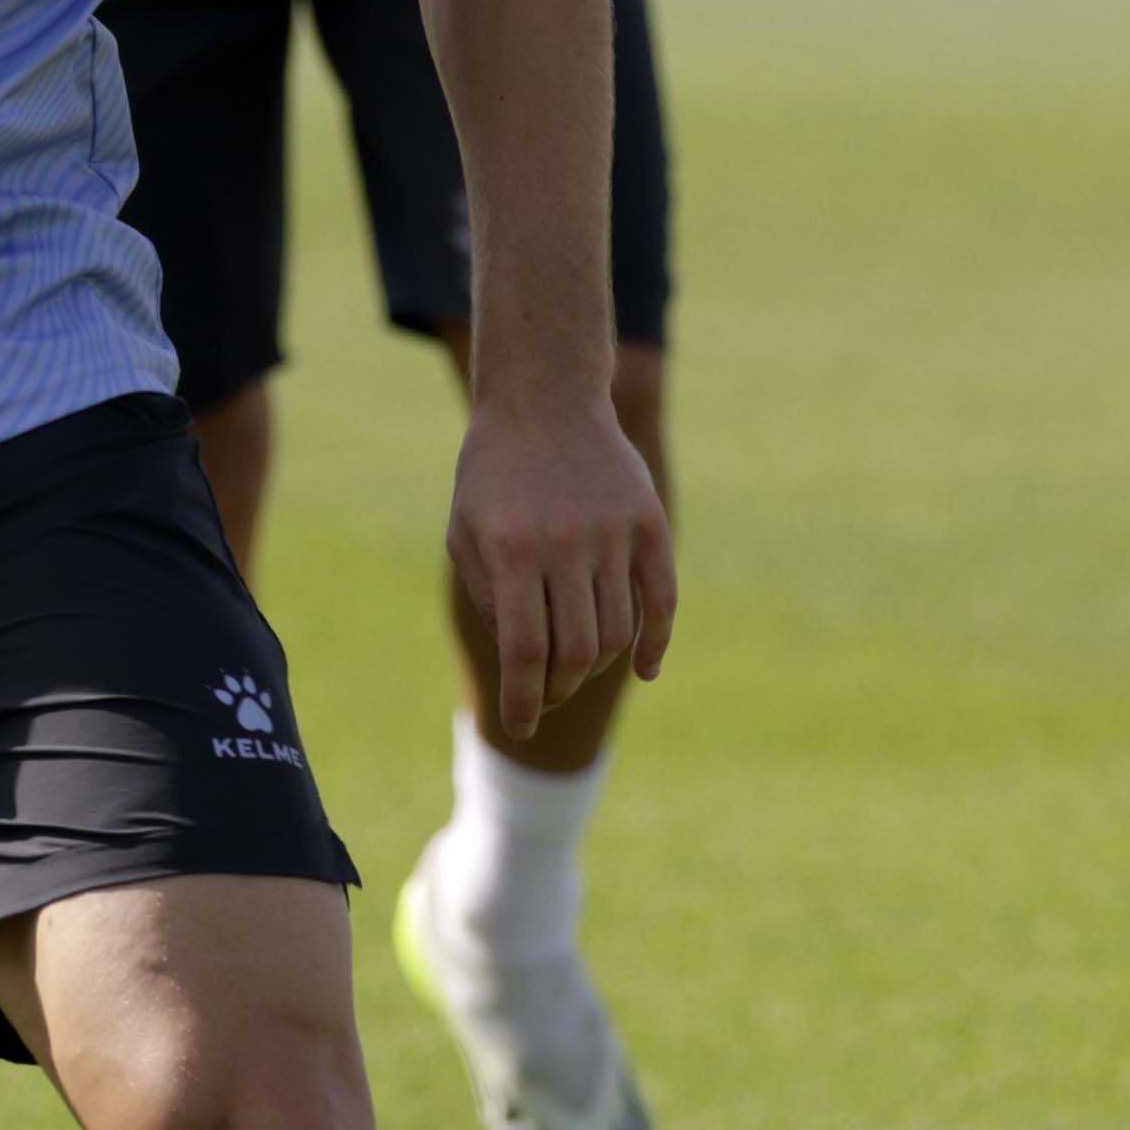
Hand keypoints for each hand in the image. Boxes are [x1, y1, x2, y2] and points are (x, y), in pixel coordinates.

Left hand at [447, 386, 674, 740]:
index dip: (523, 699)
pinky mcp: (649, 522)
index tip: (519, 727)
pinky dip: (657, 642)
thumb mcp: (466, 535)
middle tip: (543, 695)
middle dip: (556, 688)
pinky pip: (664, 599)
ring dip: (596, 666)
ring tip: (573, 668)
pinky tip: (644, 670)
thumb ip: (492, 602)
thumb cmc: (493, 477)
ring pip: (617, 631)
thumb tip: (526, 669)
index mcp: (512, 549)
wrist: (543, 401)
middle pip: (576, 650)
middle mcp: (566, 542)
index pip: (525, 650)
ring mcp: (614, 531)